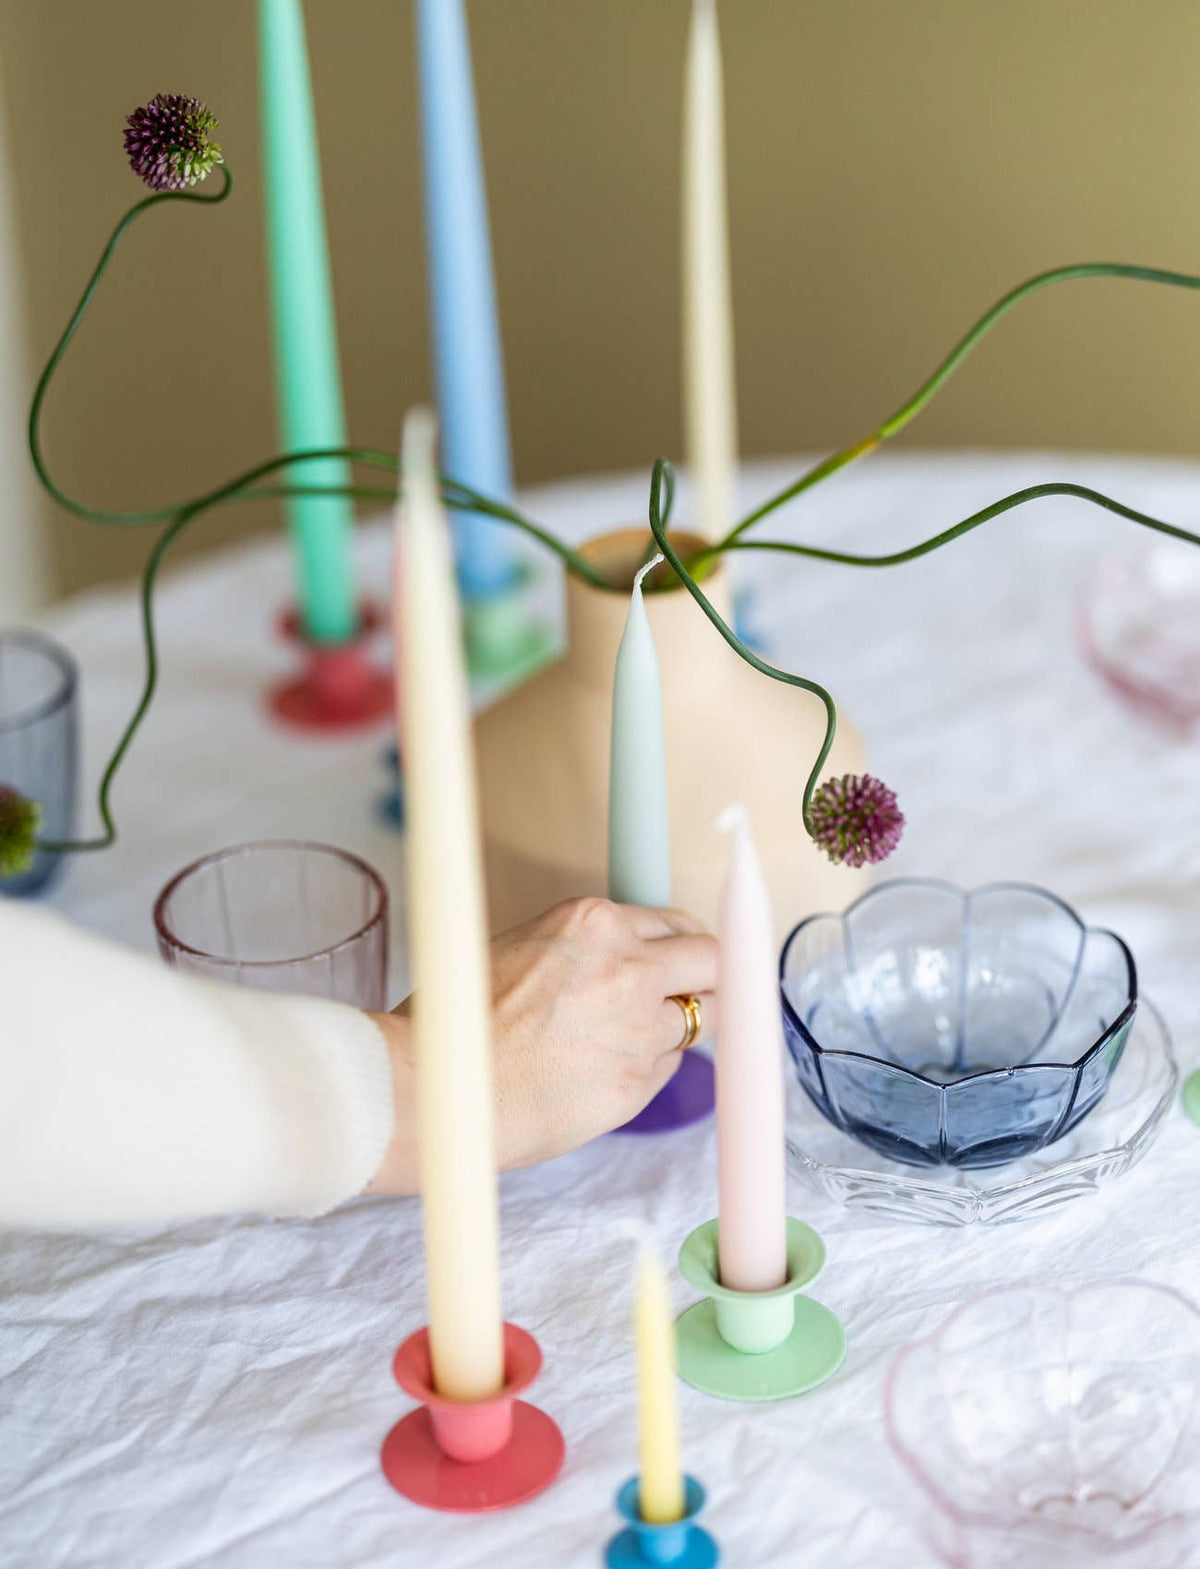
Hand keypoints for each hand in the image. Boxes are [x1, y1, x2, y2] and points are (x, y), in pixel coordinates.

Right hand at [366, 897, 716, 1193]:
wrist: (440, 1090)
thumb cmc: (462, 1022)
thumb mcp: (521, 947)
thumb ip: (585, 948)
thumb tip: (626, 956)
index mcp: (593, 922)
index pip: (677, 924)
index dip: (682, 948)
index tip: (683, 962)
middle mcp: (627, 966)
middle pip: (713, 962)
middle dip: (708, 979)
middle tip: (693, 995)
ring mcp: (638, 1026)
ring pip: (702, 1019)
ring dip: (680, 1028)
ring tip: (632, 1041)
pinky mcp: (638, 1081)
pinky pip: (669, 1066)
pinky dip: (652, 1066)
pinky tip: (606, 1071)